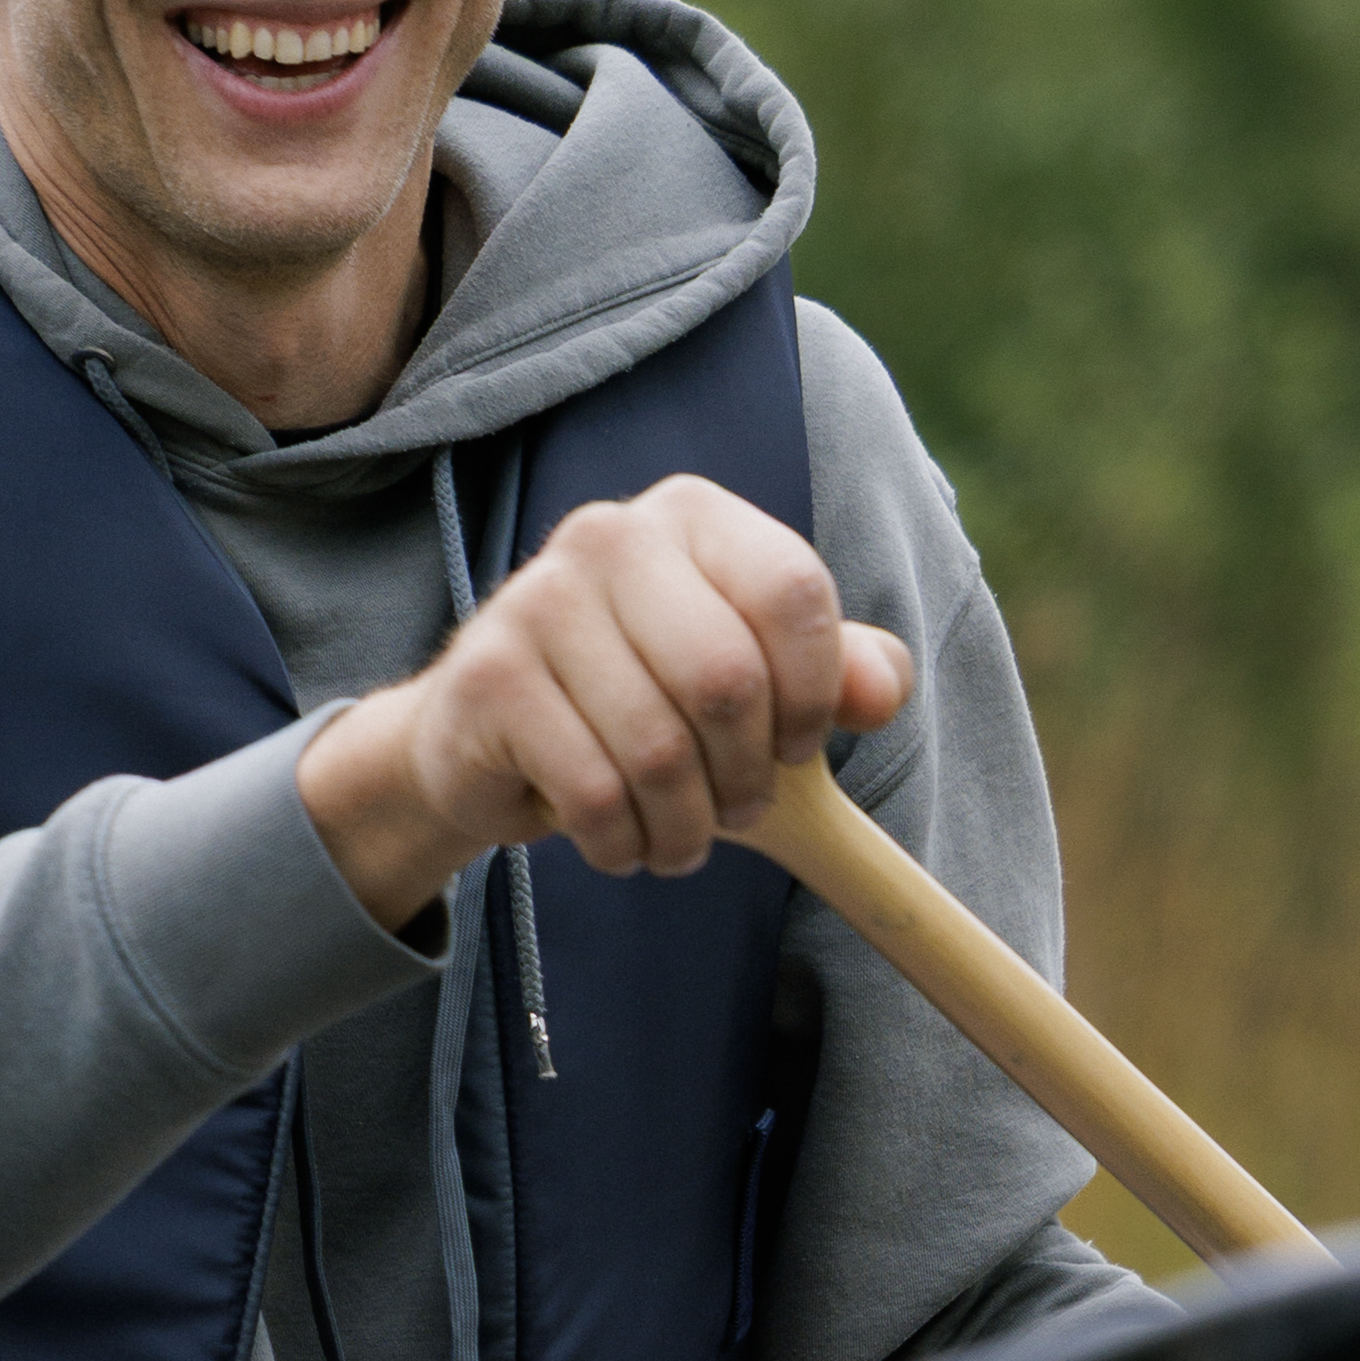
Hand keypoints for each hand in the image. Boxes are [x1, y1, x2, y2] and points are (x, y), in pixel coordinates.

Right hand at [295, 473, 917, 933]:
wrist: (480, 735)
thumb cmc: (634, 700)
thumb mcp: (750, 676)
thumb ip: (832, 673)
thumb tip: (879, 695)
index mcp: (692, 516)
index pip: (792, 592)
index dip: (814, 693)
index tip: (798, 750)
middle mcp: (611, 536)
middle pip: (727, 677)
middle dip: (746, 776)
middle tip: (737, 813)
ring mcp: (538, 599)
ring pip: (658, 749)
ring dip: (683, 827)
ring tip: (677, 842)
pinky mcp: (488, 677)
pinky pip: (592, 792)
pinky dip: (621, 844)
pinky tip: (618, 843)